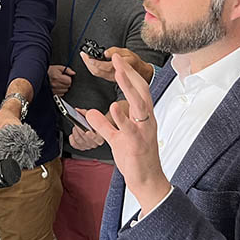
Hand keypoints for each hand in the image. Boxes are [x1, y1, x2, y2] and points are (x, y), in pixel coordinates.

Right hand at [47, 64, 73, 96]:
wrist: (42, 75)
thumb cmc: (50, 71)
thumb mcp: (59, 67)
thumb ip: (67, 70)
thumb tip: (73, 73)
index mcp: (57, 77)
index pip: (69, 81)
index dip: (68, 78)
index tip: (66, 77)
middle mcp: (55, 84)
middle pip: (68, 86)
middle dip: (66, 83)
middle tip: (62, 79)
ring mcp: (53, 89)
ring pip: (65, 90)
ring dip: (64, 87)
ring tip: (60, 83)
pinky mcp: (53, 93)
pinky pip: (61, 94)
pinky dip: (61, 91)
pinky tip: (58, 86)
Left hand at [68, 116, 105, 150]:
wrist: (97, 127)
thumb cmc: (95, 122)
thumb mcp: (92, 116)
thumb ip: (85, 113)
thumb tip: (77, 110)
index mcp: (100, 137)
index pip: (96, 138)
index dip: (91, 136)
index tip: (87, 131)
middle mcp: (95, 143)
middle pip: (85, 138)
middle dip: (79, 129)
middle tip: (76, 123)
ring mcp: (88, 146)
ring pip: (79, 141)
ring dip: (75, 133)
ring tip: (75, 127)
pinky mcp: (82, 147)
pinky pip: (74, 144)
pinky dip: (72, 139)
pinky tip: (72, 134)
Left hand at [80, 47, 153, 84]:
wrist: (140, 72)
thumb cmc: (134, 62)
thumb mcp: (128, 52)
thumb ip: (116, 51)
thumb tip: (106, 53)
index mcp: (118, 67)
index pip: (104, 66)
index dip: (95, 62)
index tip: (88, 57)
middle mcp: (113, 74)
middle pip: (96, 71)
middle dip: (87, 63)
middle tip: (83, 54)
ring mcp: (110, 77)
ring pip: (96, 73)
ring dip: (88, 65)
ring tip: (84, 57)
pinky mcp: (108, 78)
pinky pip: (98, 74)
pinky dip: (92, 68)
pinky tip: (90, 62)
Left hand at [85, 56, 169, 214]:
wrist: (148, 180)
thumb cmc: (136, 158)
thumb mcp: (117, 138)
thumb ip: (104, 124)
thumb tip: (91, 113)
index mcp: (144, 117)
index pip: (139, 90)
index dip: (130, 74)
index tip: (119, 61)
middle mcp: (146, 121)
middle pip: (141, 91)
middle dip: (129, 73)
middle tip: (118, 58)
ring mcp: (142, 132)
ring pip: (139, 105)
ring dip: (128, 88)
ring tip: (118, 73)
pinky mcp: (136, 144)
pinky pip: (129, 128)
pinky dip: (121, 117)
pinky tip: (112, 107)